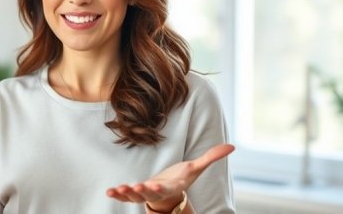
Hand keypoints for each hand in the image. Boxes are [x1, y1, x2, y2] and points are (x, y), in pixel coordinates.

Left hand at [106, 144, 234, 210]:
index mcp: (171, 186)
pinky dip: (117, 194)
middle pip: (149, 194)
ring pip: (135, 196)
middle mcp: (157, 192)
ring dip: (126, 194)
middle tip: (136, 188)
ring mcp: (145, 193)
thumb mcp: (196, 168)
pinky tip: (109, 191)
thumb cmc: (182, 177)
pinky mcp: (135, 192)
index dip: (159, 187)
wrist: (170, 190)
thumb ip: (211, 157)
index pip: (165, 188)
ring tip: (117, 190)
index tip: (153, 185)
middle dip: (141, 192)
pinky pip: (125, 195)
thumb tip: (232, 146)